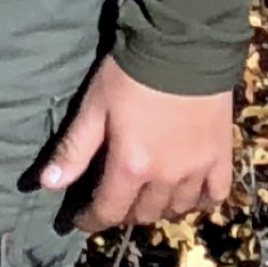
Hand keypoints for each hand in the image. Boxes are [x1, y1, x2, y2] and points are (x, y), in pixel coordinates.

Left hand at [39, 58, 235, 230]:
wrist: (184, 46)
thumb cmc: (131, 74)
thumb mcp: (94, 107)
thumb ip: (73, 149)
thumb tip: (46, 184)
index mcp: (130, 166)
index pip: (108, 211)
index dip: (90, 220)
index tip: (81, 219)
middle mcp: (166, 178)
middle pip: (143, 214)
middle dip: (123, 213)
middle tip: (112, 200)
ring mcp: (197, 170)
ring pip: (176, 209)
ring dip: (157, 209)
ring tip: (145, 197)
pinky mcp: (221, 157)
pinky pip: (214, 196)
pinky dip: (199, 202)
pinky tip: (188, 195)